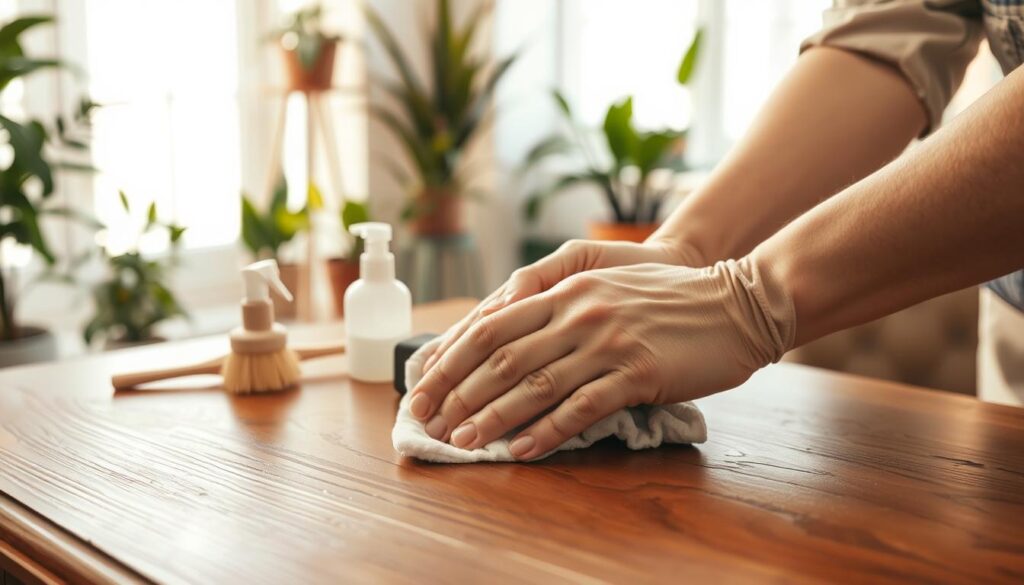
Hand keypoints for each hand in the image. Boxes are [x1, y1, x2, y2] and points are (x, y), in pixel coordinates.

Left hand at [408, 256, 794, 459]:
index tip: (424, 386)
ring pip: (533, 385)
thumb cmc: (669, 296)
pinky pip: (581, 408)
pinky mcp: (636, 374)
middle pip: (501, 358)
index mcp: (566, 291)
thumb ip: (558, 300)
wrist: (736, 301)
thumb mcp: (606, 281)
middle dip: (457, 392)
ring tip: (462, 440)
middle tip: (429, 421)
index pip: (491, 326)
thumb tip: (507, 329)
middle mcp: (578, 314)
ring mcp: (607, 344)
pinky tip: (522, 450)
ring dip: (492, 417)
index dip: (451, 359)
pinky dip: (547, 431)